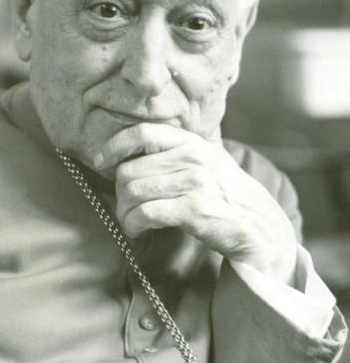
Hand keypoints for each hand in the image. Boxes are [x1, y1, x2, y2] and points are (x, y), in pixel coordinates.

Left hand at [94, 123, 296, 284]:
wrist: (260, 225)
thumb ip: (175, 152)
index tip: (102, 162)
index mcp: (191, 142)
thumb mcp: (206, 162)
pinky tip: (138, 230)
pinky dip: (134, 225)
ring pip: (133, 192)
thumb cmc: (226, 194)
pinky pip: (145, 213)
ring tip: (131, 221)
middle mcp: (192, 158)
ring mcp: (194, 182)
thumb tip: (131, 154)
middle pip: (129, 170)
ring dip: (124, 212)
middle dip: (119, 193)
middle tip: (125, 207)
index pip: (142, 132)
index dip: (115, 146)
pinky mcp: (193, 209)